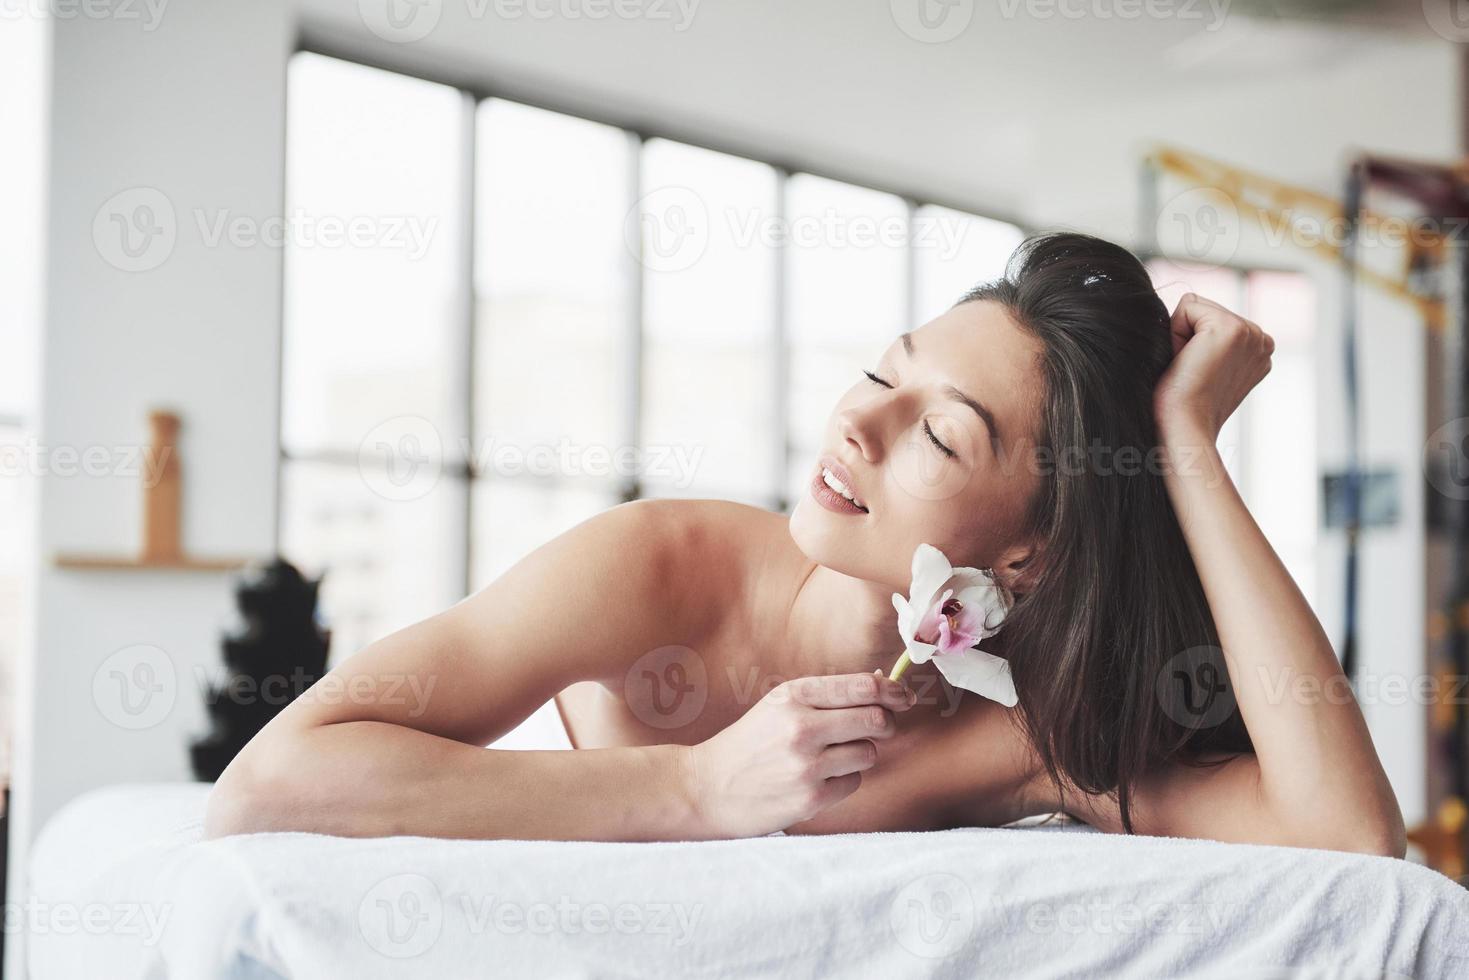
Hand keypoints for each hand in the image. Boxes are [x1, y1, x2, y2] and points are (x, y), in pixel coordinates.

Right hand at [684, 671, 914, 838]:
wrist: (707, 788)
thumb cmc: (749, 744)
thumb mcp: (778, 706)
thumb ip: (825, 697)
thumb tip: (882, 688)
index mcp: (792, 696)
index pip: (862, 687)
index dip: (893, 691)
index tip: (905, 697)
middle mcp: (801, 727)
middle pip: (876, 719)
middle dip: (886, 723)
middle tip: (880, 728)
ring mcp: (807, 764)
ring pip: (869, 753)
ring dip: (861, 754)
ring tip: (831, 757)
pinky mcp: (811, 797)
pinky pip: (854, 783)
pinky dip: (845, 780)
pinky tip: (818, 779)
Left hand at [1153, 293, 1274, 444]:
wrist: (1185, 427)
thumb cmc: (1184, 406)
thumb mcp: (1208, 367)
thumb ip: (1210, 341)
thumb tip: (1189, 318)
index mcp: (1260, 349)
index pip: (1212, 318)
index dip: (1193, 343)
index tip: (1199, 374)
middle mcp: (1261, 339)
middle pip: (1204, 308)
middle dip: (1187, 336)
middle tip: (1192, 372)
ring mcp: (1250, 333)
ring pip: (1196, 306)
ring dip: (1181, 336)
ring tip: (1190, 368)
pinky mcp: (1231, 329)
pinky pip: (1186, 306)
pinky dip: (1176, 332)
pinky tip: (1187, 360)